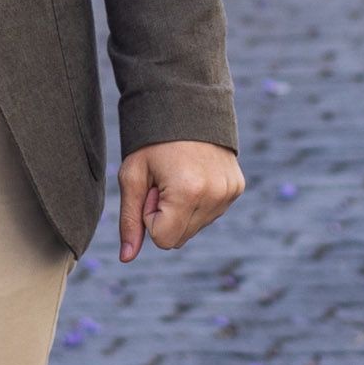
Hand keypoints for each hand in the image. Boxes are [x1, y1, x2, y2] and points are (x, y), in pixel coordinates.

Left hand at [119, 139, 243, 260]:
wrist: (186, 106)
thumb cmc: (152, 141)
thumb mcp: (132, 176)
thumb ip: (130, 220)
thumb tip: (126, 258)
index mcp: (188, 192)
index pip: (163, 240)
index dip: (150, 217)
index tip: (151, 189)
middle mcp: (215, 195)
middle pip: (180, 238)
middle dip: (166, 216)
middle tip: (164, 182)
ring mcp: (229, 192)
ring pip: (196, 227)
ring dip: (182, 210)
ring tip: (179, 175)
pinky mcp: (237, 187)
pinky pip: (211, 213)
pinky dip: (199, 201)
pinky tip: (194, 175)